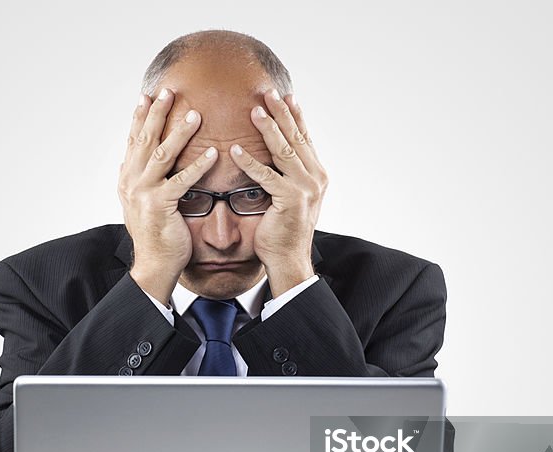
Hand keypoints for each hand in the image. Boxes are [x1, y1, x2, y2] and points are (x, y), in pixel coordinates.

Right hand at [118, 88, 219, 305]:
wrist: (153, 265)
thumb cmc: (155, 236)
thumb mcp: (142, 203)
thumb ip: (140, 181)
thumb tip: (134, 163)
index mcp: (127, 178)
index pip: (133, 141)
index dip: (139, 117)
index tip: (147, 96)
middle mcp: (131, 181)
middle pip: (145, 139)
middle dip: (157, 113)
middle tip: (169, 91)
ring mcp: (143, 193)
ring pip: (162, 154)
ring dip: (179, 132)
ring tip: (195, 115)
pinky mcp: (160, 206)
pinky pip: (182, 180)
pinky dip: (198, 166)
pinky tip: (214, 154)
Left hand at [229, 89, 327, 295]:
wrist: (288, 258)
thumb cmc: (283, 229)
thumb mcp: (291, 195)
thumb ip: (289, 174)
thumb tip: (280, 155)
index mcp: (317, 174)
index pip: (304, 138)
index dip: (295, 116)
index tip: (285, 96)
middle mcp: (316, 177)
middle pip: (296, 138)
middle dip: (281, 113)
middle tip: (268, 92)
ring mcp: (306, 188)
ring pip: (284, 151)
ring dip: (268, 129)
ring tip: (254, 111)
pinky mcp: (290, 200)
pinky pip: (267, 176)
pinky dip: (250, 162)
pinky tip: (235, 149)